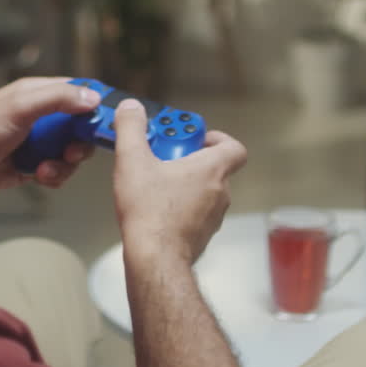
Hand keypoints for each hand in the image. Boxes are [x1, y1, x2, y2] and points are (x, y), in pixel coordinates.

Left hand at [0, 77, 100, 199]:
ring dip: (64, 164)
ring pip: (70, 152)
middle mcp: (39, 116)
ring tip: (46, 168)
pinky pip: (57, 170)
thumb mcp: (21, 108)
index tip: (103, 122)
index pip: (77, 91)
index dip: (94, 105)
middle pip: (80, 126)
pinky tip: (37, 176)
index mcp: (36, 94)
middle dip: (80, 143)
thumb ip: (58, 99)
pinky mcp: (31, 164)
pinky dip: (53, 176)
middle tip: (71, 152)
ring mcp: (35, 141)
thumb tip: (92, 97)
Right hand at [112, 99, 246, 264]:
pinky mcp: (202, 235)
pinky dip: (182, 207)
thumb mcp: (132, 161)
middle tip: (163, 158)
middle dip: (190, 159)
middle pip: (214, 168)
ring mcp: (214, 216)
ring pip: (205, 191)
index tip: (195, 139)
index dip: (218, 139)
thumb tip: (131, 108)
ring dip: (186, 184)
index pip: (234, 148)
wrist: (155, 258)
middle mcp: (220, 192)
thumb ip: (131, 129)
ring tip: (155, 184)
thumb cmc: (150, 211)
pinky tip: (156, 209)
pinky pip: (197, 213)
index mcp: (212, 170)